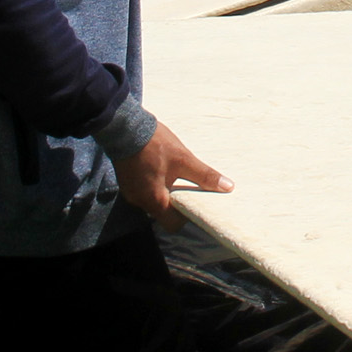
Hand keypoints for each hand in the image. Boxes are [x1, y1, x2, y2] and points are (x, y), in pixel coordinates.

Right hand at [115, 118, 230, 224]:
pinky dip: (155, 185)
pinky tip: (161, 169)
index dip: (187, 216)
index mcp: (154, 200)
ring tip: (176, 176)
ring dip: (166, 193)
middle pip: (163, 213)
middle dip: (178, 203)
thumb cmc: (154, 144)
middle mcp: (139, 201)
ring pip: (154, 201)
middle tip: (191, 187)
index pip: (173, 224)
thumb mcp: (183, 159)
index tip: (196, 203)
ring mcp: (130, 192)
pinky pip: (144, 191)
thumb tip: (227, 187)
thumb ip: (204, 176)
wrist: (124, 127)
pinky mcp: (126, 182)